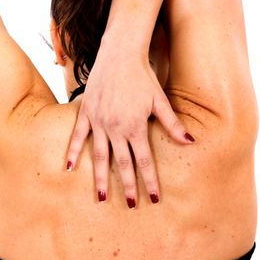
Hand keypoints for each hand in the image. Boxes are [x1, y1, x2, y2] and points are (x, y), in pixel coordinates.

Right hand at [65, 41, 195, 207]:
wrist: (120, 54)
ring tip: (102, 197)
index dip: (150, 181)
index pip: (145, 161)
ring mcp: (99, 122)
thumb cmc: (143, 77)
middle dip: (127, 186)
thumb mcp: (160, 101)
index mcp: (136, 127)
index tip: (153, 198)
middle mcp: (116, 128)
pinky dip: (73, 153)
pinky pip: (78, 137)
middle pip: (122, 164)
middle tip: (132, 205)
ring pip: (99, 156)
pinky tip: (69, 169)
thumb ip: (172, 124)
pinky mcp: (86, 113)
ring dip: (101, 178)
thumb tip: (190, 142)